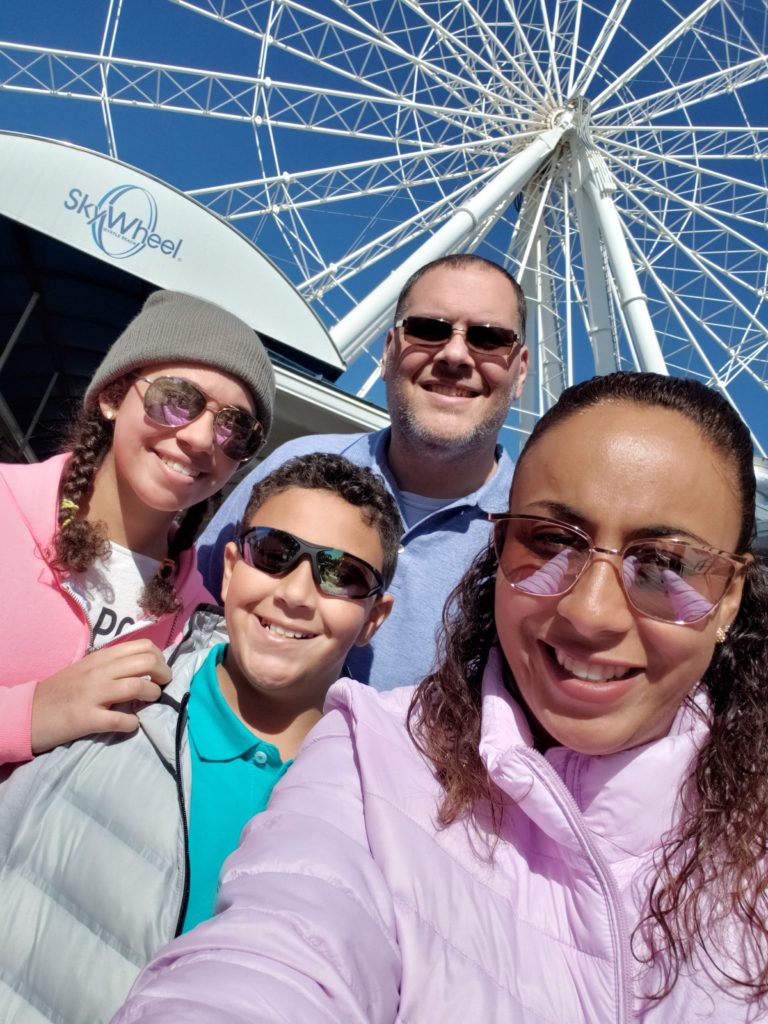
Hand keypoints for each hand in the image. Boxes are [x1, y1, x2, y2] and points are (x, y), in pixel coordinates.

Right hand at [31, 639, 171, 753]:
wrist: (29, 712)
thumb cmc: (63, 690)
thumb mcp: (88, 668)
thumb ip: (114, 665)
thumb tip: (147, 667)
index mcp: (102, 657)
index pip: (143, 646)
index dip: (160, 658)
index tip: (160, 671)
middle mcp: (100, 671)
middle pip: (147, 662)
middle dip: (164, 675)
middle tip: (162, 686)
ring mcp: (94, 694)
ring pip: (138, 687)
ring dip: (152, 696)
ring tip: (148, 702)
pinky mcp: (87, 718)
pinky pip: (122, 719)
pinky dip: (133, 723)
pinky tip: (131, 723)